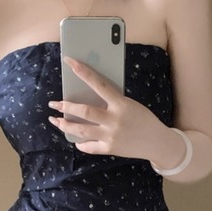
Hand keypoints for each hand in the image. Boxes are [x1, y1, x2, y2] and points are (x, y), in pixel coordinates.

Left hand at [48, 57, 164, 158]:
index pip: (99, 84)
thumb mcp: (130, 105)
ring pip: (81, 130)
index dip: (83, 71)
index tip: (69, 61)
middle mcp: (114, 120)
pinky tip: (76, 140)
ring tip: (55, 120)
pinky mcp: (110, 149)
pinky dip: (81, 144)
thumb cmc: (143, 119)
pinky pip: (90, 147)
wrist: (158, 143)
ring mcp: (111, 136)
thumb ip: (112, 101)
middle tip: (53, 104)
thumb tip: (88, 96)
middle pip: (84, 112)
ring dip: (65, 125)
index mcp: (121, 104)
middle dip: (65, 107)